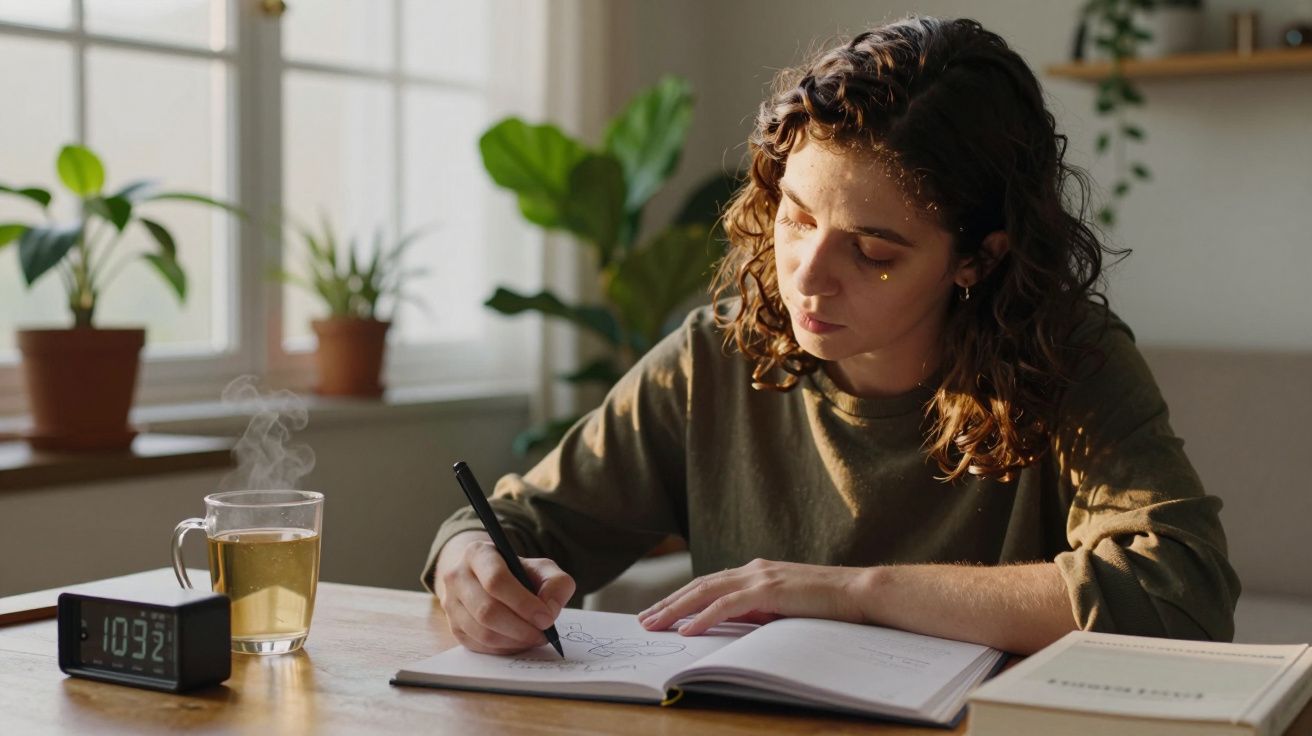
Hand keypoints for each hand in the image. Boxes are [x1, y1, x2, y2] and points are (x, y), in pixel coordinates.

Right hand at [435, 532, 575, 654]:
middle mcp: (457, 576)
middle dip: (521, 628)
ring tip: (534, 638)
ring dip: (514, 641)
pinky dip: (504, 649)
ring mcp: (450, 603)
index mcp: (478, 553)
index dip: (523, 603)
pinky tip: (519, 642)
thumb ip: (556, 583)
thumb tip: (549, 610)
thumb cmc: (518, 573)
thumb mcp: (542, 568)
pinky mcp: (453, 626)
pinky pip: (479, 645)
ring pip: (482, 632)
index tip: (546, 618)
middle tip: (543, 634)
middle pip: (487, 610)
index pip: (496, 580)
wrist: (487, 578)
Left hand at [637, 558, 872, 635]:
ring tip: (654, 624)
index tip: (659, 613)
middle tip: (643, 619)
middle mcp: (753, 569)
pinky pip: (727, 605)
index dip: (681, 598)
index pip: (709, 584)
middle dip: (668, 603)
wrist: (860, 591)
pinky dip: (703, 617)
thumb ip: (759, 609)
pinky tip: (687, 630)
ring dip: (676, 610)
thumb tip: (732, 624)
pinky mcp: (769, 590)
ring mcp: (760, 577)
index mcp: (756, 571)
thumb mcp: (785, 606)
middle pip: (699, 585)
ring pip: (705, 592)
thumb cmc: (828, 603)